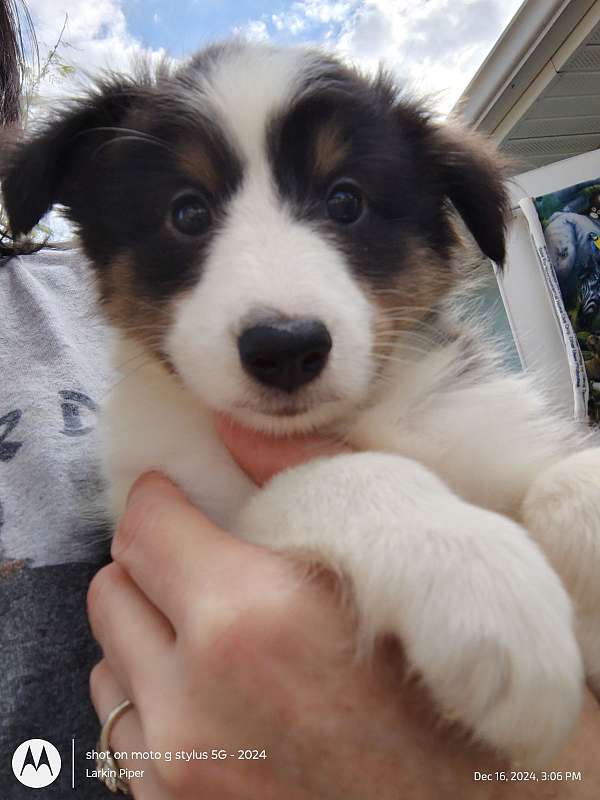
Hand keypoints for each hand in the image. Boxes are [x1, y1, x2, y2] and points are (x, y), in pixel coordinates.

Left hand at [88, 426, 599, 798]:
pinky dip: (155, 700)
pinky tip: (214, 697)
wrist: (476, 799)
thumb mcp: (390, 548)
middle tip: (198, 561)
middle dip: (149, 564)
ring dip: (149, 636)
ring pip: (110, 664)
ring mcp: (179, 770)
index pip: (143, 528)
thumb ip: (301, 474)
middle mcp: (195, 703)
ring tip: (209, 635)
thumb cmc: (445, 666)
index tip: (175, 496)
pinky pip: (125, 732)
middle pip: (113, 592)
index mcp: (248, 618)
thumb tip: (232, 428)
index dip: (157, 500)